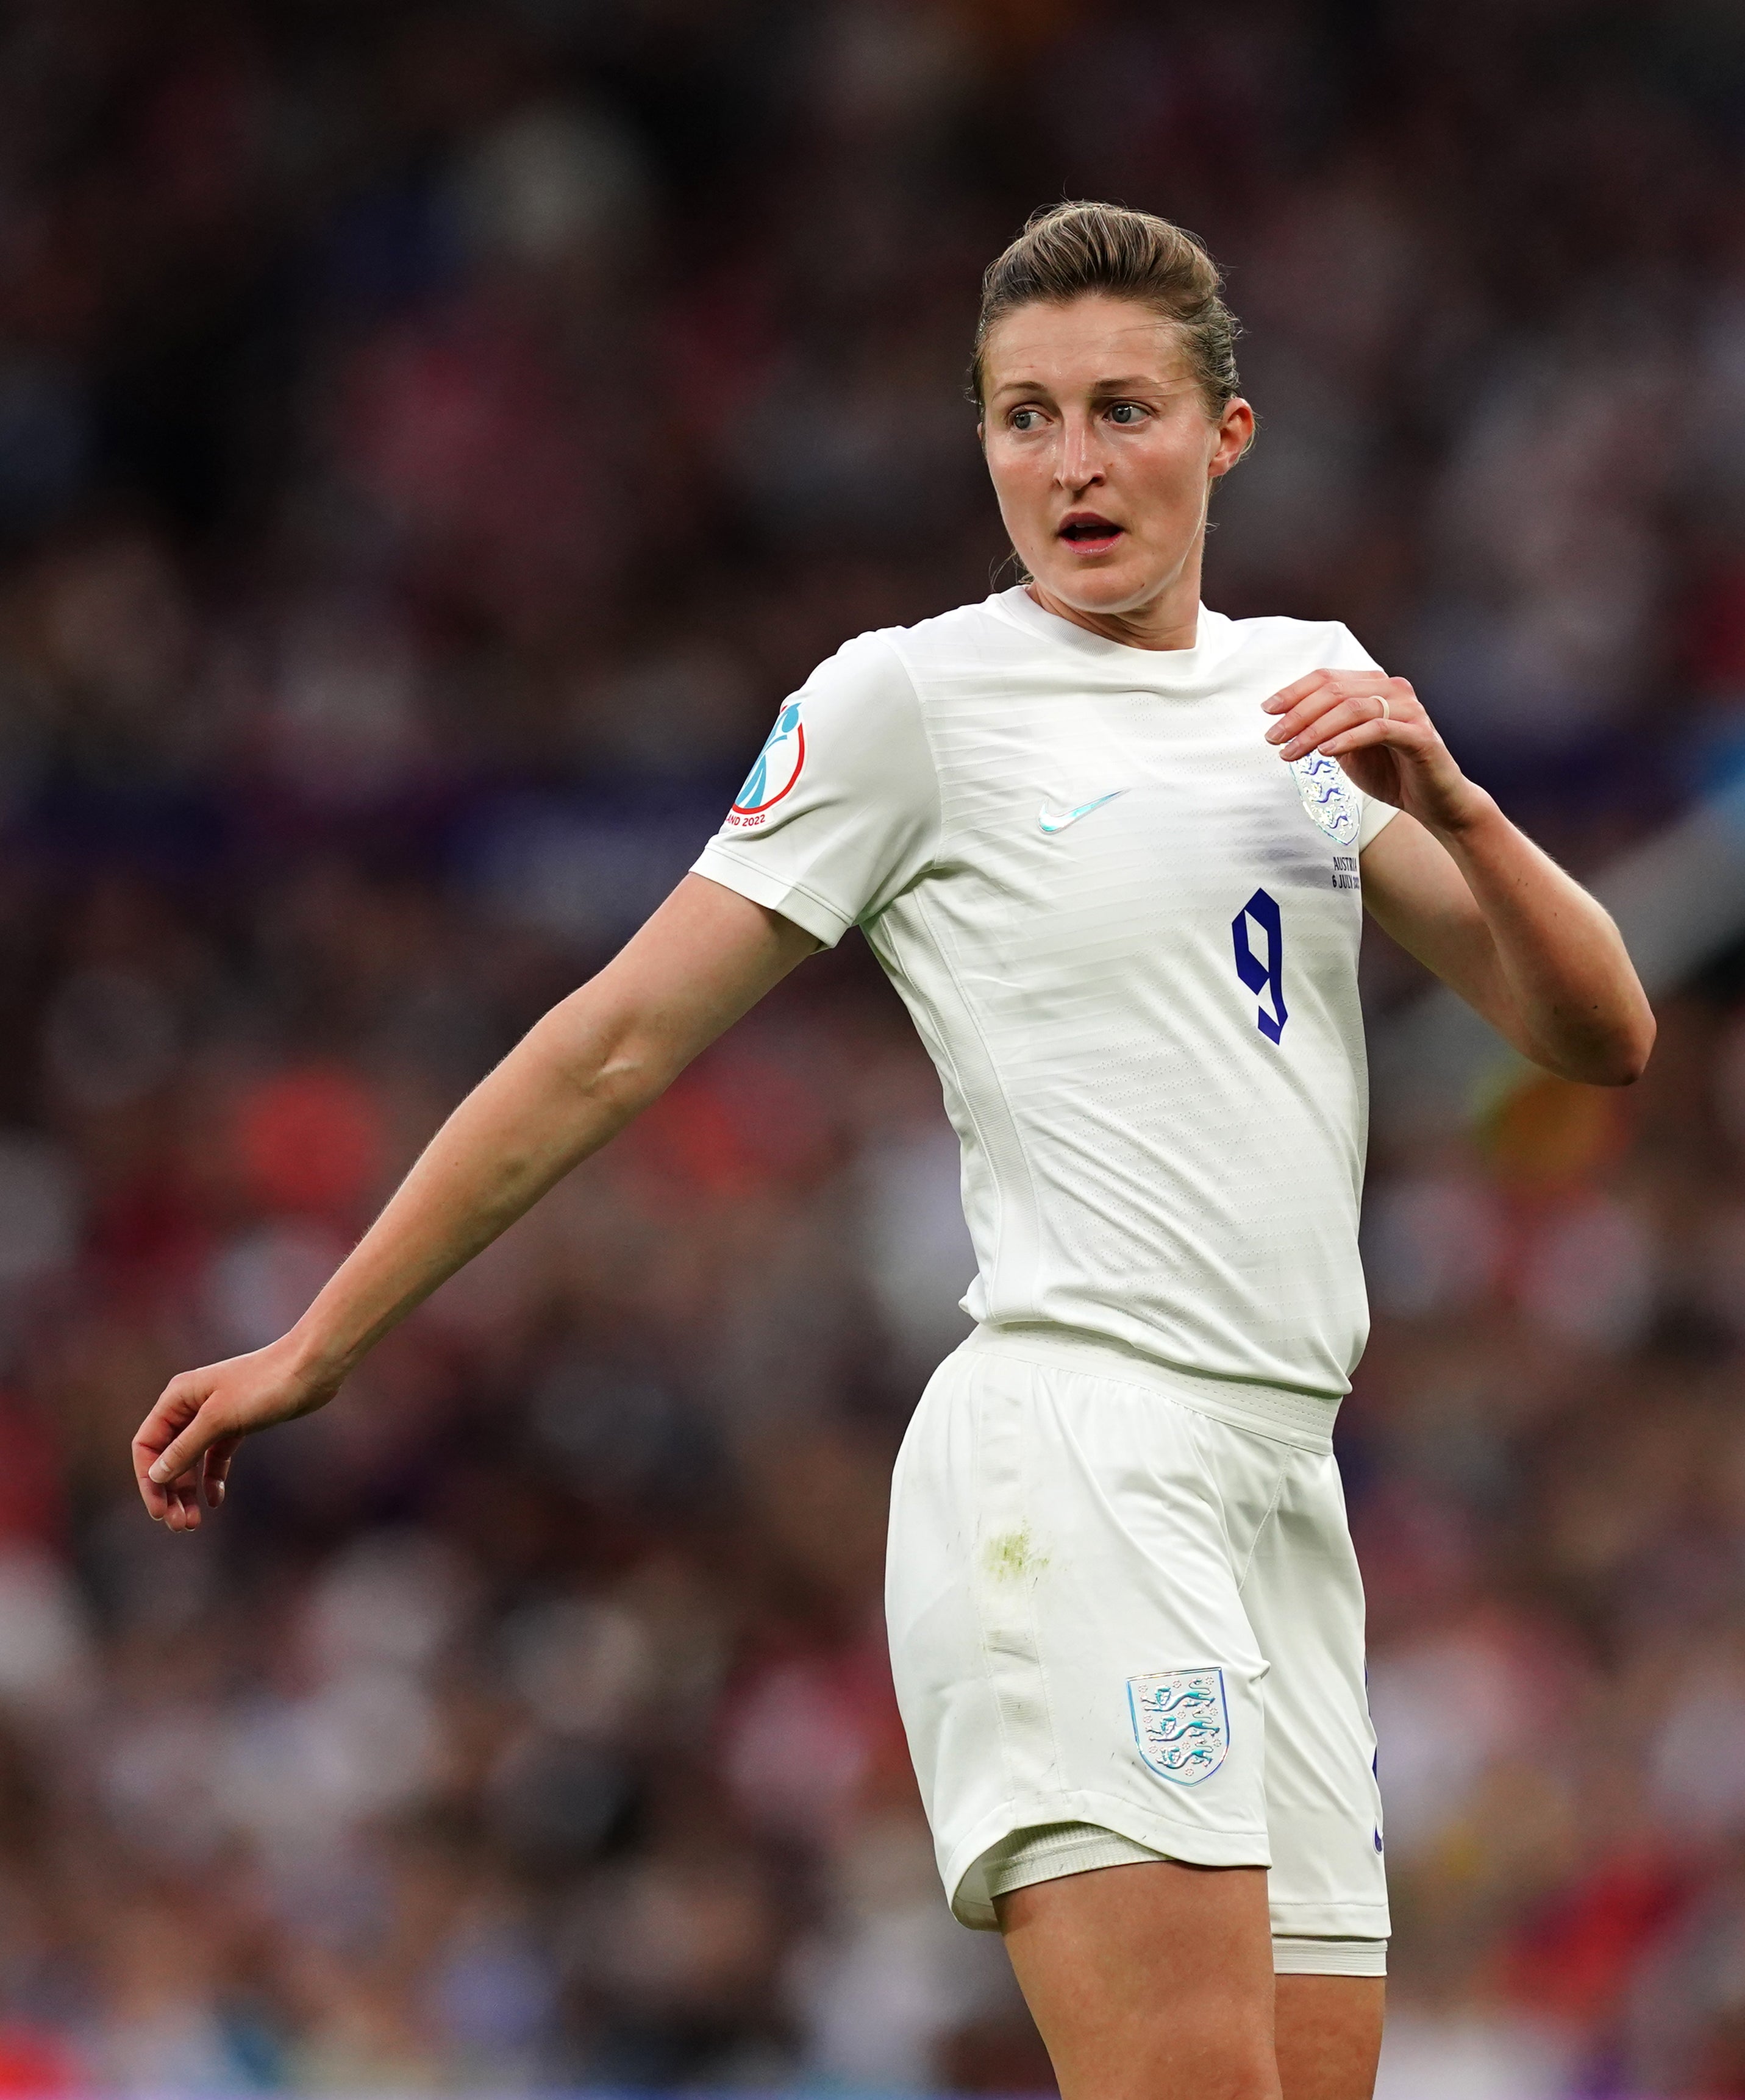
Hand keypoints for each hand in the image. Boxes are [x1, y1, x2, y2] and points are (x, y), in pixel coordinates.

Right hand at [131, 1333, 340, 1532]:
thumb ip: (185, 1448)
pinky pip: (215, 1456)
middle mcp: (190, 1406)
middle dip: (170, 1492)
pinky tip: (216, 1499)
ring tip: (193, 1522)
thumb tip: (156, 1475)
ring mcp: (214, 1416)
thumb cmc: (264, 1385)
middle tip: (180, 1525)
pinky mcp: (237, 1424)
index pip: (147, 1445)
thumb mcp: (219, 1419)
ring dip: (188, 1490)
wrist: (311, 1368)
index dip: (148, 1480)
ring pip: (191, 1460)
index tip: (160, 1511)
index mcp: (177, 1398)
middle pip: (167, 1456)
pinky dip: (213, 1478)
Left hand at [1262, 669, 1487, 835]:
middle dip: (1298, 714)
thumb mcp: (1347, 747)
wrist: (1432, 800)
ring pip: (1352, 708)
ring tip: (1290, 752)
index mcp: (1374, 687)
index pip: (1327, 678)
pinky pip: (1377, 729)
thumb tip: (1284, 723)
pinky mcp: (1420, 734)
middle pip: (1335, 690)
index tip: (1267, 711)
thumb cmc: (1389, 771)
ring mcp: (1409, 710)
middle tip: (1273, 738)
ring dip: (1315, 731)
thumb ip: (1324, 730)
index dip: (1293, 692)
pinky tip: (1324, 753)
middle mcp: (1393, 690)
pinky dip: (1347, 739)